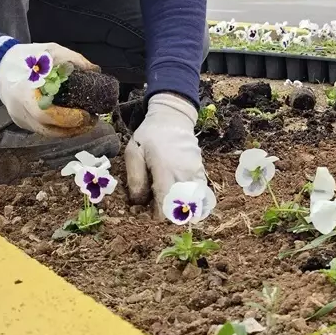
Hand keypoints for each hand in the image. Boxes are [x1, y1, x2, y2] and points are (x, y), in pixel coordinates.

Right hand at [0, 42, 98, 136]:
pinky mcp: (21, 122)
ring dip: (68, 132)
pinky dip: (58, 129)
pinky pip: (42, 130)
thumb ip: (73, 59)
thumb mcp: (50, 51)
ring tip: (86, 123)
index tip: (85, 114)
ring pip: (46, 133)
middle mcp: (19, 109)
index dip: (66, 118)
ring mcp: (19, 118)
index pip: (44, 114)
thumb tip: (94, 70)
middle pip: (47, 129)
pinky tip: (72, 123)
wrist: (0, 65)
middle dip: (72, 128)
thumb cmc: (26, 58)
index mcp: (23, 91)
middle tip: (91, 120)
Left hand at [123, 92, 206, 216]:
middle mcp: (184, 174)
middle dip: (168, 214)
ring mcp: (196, 173)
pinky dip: (194, 202)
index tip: (146, 212)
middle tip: (155, 208)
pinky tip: (182, 202)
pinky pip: (201, 194)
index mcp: (165, 170)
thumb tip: (139, 203)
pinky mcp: (202, 171)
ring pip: (194, 204)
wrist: (173, 118)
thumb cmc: (149, 136)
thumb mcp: (133, 153)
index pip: (165, 207)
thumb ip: (135, 179)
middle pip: (181, 209)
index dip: (155, 216)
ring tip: (168, 205)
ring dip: (182, 210)